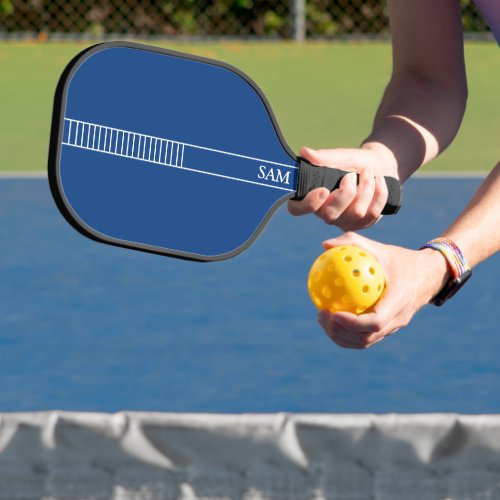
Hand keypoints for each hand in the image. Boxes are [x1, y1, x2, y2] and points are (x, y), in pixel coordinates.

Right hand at [288, 145, 397, 230]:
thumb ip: (324, 157)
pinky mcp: (361, 224)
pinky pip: (372, 214)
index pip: (297, 209)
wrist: (379, 166)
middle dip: (346, 193)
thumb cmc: (354, 162)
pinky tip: (379, 181)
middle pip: (330, 215)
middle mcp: (324, 212)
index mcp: (311, 196)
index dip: (308, 204)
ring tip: (368, 172)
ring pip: (356, 213)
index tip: (323, 190)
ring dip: (366, 188)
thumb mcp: (341, 156)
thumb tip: (304, 152)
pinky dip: (379, 193)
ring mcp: (343, 221)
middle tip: (351, 175)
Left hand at [316, 232, 450, 348]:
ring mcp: (394, 327)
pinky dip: (347, 334)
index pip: (375, 322)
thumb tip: (325, 245)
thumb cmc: (401, 260)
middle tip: (321, 315)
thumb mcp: (380, 248)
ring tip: (322, 319)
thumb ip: (353, 243)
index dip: (352, 323)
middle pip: (366, 338)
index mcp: (399, 301)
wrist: (429, 275)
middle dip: (339, 332)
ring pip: (365, 342)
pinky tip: (331, 318)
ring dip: (341, 336)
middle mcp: (398, 319)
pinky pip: (366, 337)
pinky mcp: (389, 329)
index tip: (332, 313)